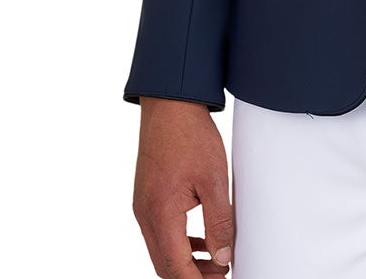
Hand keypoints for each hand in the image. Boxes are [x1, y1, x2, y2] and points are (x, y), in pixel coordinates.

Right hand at [132, 97, 234, 276]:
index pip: (176, 268)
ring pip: (161, 250)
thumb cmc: (190, 135)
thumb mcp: (214, 180)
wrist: (170, 103)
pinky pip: (159, 232)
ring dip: (185, 261)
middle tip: (221, 275)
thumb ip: (219, 222)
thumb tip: (222, 257)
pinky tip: (199, 240)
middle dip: (192, 276)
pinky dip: (178, 243)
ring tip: (215, 262)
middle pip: (164, 265)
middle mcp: (145, 214)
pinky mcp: (146, 197)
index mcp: (160, 214)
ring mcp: (142, 206)